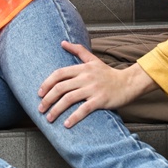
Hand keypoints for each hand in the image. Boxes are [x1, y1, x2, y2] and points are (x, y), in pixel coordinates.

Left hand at [37, 42, 156, 127]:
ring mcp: (93, 89)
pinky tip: (66, 124)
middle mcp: (86, 77)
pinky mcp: (100, 100)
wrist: (128, 83)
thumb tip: (63, 42)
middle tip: (40, 109)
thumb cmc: (108, 74)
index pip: (59, 74)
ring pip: (69, 99)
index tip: (39, 93)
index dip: (46, 83)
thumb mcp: (93, 60)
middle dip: (47, 99)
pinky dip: (74, 117)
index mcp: (82, 68)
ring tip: (49, 118)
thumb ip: (78, 50)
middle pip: (60, 87)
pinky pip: (84, 109)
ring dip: (56, 110)